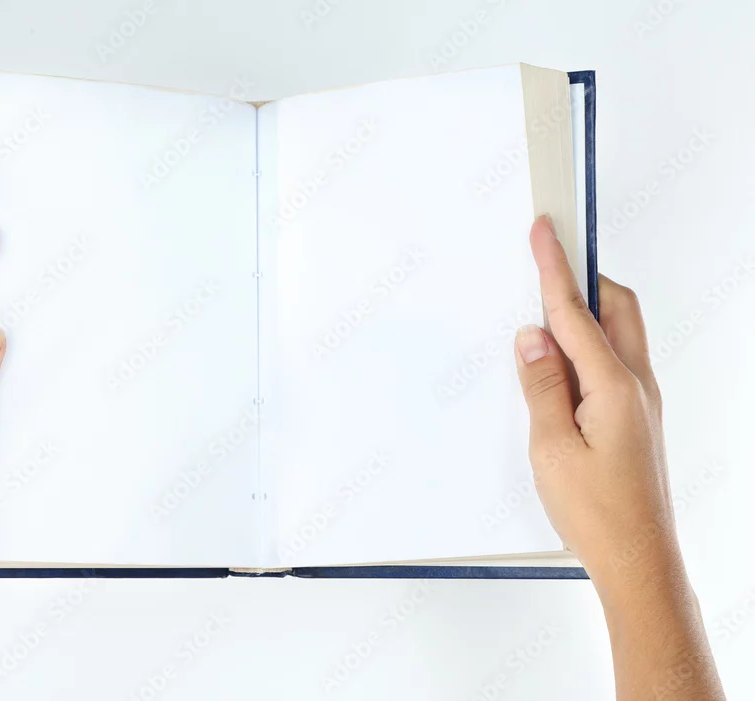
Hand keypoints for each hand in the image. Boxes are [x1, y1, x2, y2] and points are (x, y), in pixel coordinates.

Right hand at [513, 216, 676, 600]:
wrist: (638, 560)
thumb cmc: (597, 513)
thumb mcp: (551, 447)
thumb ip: (541, 385)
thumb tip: (532, 338)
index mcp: (615, 386)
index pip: (577, 311)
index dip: (555, 267)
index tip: (545, 230)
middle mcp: (637, 386)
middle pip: (616, 308)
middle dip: (582, 279)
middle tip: (546, 263)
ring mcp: (641, 402)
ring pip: (617, 336)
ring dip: (584, 317)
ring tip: (540, 323)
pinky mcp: (636, 419)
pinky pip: (613, 364)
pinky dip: (586, 350)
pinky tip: (558, 369)